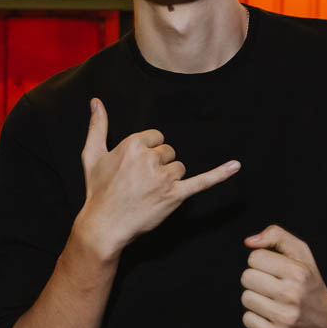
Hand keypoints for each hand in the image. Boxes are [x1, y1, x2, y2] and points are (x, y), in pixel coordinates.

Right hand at [74, 98, 239, 257]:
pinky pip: (201, 181)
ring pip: (179, 168)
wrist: (104, 225)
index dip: (148, 153)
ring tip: (149, 193)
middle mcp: (150, 158)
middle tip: (140, 184)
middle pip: (168, 152)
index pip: (156, 138)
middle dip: (158, 166)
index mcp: (133, 144)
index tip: (136, 168)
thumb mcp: (91, 155)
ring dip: (169, 179)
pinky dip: (219, 174)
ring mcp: (164, 178)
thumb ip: (97, 126)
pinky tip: (235, 166)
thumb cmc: (98, 191)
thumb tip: (96, 101)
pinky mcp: (175, 196)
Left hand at [240, 224, 326, 327]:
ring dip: (256, 299)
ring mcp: (285, 318)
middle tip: (272, 286)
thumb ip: (277, 236)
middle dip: (256, 279)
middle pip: (246, 277)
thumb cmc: (310, 285)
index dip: (261, 262)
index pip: (255, 257)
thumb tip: (249, 242)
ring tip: (274, 302)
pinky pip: (247, 319)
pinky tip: (272, 316)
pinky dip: (256, 317)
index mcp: (299, 272)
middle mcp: (292, 295)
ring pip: (245, 298)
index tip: (274, 270)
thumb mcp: (302, 255)